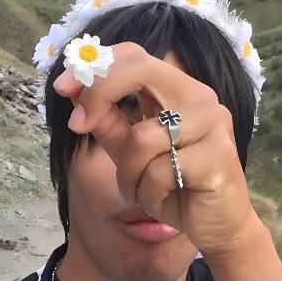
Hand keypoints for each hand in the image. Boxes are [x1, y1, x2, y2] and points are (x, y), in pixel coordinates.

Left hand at [53, 42, 261, 258]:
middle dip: (99, 95)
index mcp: (178, 90)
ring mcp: (213, 123)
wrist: (216, 224)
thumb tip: (74, 92)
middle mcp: (199, 97)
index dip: (94, 67)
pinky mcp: (218, 155)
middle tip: (78, 124)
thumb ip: (106, 121)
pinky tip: (166, 199)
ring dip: (129, 173)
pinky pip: (159, 170)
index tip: (63, 88)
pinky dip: (149, 192)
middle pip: (139, 69)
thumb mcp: (130, 152)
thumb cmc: (174, 186)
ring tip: (143, 188)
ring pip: (141, 137)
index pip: (134, 55)